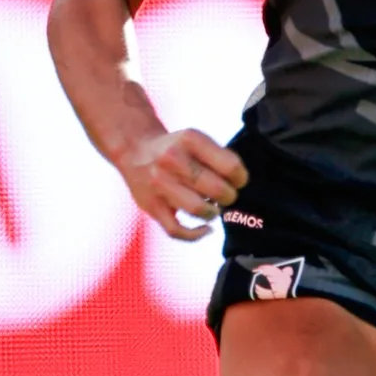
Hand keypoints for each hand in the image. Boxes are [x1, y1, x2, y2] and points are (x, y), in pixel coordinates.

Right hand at [117, 128, 245, 239]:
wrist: (135, 150)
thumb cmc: (177, 149)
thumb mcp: (197, 140)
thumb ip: (219, 158)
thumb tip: (240, 185)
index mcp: (190, 140)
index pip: (230, 166)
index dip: (241, 178)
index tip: (238, 181)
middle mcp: (172, 160)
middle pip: (217, 189)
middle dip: (229, 197)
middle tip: (226, 196)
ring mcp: (159, 184)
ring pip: (198, 209)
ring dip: (213, 213)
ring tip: (213, 208)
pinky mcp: (150, 206)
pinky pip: (176, 230)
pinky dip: (196, 234)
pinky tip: (206, 229)